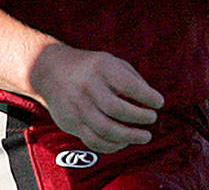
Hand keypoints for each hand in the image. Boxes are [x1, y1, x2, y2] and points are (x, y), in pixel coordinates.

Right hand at [30, 42, 163, 152]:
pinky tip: (123, 141)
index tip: (159, 102)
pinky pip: (94, 141)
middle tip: (151, 118)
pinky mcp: (70, 122)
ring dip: (130, 136)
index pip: (129, 85)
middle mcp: (87, 86)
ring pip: (106, 129)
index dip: (148, 96)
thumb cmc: (90, 67)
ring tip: (144, 136)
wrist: (49, 70)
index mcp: (100, 67)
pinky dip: (113, 146)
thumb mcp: (110, 62)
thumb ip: (132, 79)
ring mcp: (77, 106)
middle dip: (140, 117)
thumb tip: (152, 102)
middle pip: (118, 109)